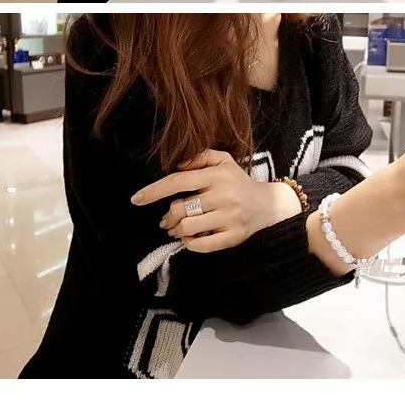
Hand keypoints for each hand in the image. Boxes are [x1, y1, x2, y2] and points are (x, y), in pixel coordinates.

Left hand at [130, 149, 301, 252]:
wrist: (268, 206)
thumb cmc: (238, 182)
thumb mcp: (223, 161)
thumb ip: (200, 157)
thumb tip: (176, 165)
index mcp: (217, 175)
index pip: (179, 181)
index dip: (155, 191)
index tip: (136, 199)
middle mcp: (223, 196)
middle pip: (180, 209)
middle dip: (167, 216)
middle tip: (166, 219)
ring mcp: (228, 218)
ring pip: (187, 228)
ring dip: (175, 230)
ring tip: (176, 228)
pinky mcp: (232, 238)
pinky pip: (201, 246)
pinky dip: (189, 244)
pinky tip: (190, 238)